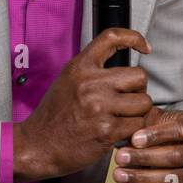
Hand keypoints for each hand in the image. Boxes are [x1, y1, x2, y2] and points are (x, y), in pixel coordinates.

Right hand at [14, 28, 154, 180]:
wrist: (38, 145)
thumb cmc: (54, 115)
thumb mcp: (68, 81)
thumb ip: (92, 71)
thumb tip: (124, 67)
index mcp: (80, 67)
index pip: (112, 38)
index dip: (134, 37)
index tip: (144, 48)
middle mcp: (91, 83)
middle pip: (139, 76)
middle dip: (138, 90)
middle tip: (127, 100)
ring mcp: (100, 107)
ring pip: (144, 103)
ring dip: (138, 113)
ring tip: (123, 117)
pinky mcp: (107, 131)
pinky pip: (137, 125)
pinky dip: (133, 131)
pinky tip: (120, 132)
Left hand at [113, 106, 182, 182]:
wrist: (176, 149)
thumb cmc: (162, 130)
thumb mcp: (155, 119)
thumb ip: (142, 122)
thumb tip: (123, 130)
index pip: (181, 129)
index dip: (157, 135)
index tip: (134, 139)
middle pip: (176, 156)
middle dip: (145, 157)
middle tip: (120, 157)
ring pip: (174, 178)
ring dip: (144, 178)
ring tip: (120, 175)